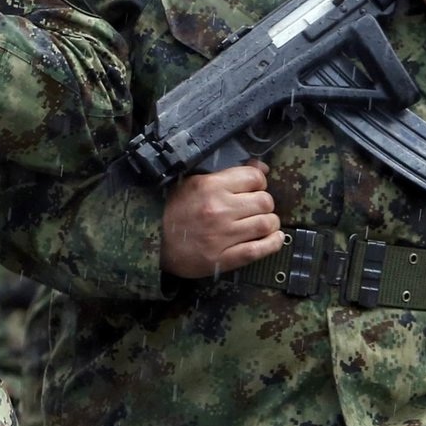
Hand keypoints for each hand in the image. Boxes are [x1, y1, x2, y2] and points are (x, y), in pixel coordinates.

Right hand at [159, 159, 282, 277]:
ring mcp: (223, 235)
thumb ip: (225, 174)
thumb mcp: (190, 183)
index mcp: (209, 186)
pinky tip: (272, 238)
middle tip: (254, 208)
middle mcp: (219, 209)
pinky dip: (273, 243)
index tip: (252, 188)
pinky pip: (261, 249)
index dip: (257, 182)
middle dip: (264, 203)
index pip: (254, 177)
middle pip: (265, 201)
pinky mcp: (226, 258)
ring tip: (261, 223)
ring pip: (267, 224)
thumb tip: (261, 167)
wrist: (152, 243)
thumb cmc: (171, 211)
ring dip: (269, 223)